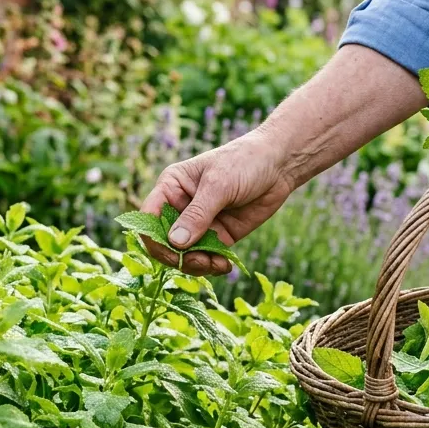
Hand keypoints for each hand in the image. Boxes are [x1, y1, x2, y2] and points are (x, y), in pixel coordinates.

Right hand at [140, 130, 296, 275]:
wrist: (279, 164)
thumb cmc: (244, 162)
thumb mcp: (219, 185)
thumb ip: (197, 214)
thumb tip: (175, 243)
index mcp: (171, 187)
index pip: (149, 217)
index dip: (153, 238)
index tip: (171, 252)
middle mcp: (181, 207)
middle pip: (165, 242)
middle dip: (179, 256)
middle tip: (200, 262)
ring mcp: (200, 223)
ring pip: (186, 255)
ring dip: (197, 265)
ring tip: (215, 264)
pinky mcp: (219, 236)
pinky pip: (208, 257)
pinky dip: (213, 266)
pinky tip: (225, 266)